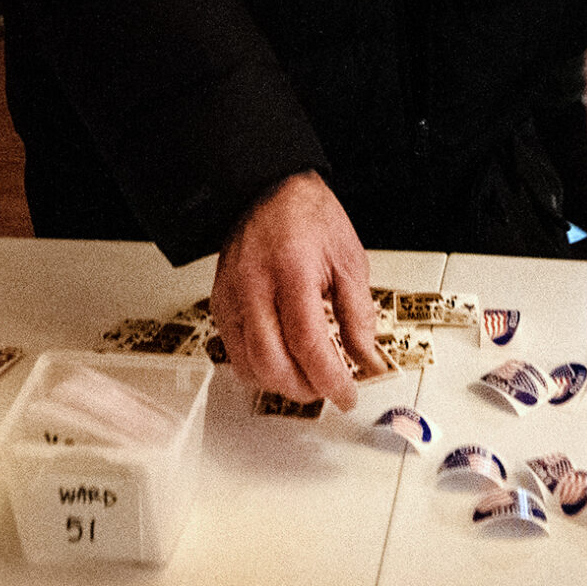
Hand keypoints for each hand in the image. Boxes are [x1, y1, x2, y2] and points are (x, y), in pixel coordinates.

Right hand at [210, 171, 384, 411]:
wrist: (267, 191)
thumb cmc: (308, 217)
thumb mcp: (349, 259)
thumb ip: (358, 313)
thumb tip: (366, 358)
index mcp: (292, 272)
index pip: (308, 344)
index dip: (330, 379)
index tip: (347, 394)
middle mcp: (254, 287)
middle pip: (273, 364)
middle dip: (305, 388)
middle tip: (328, 387)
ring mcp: (232, 297)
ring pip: (249, 367)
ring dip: (281, 384)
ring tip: (307, 377)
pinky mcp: (220, 304)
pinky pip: (233, 354)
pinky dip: (259, 370)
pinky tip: (281, 363)